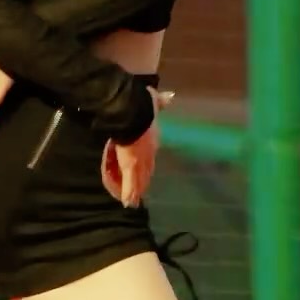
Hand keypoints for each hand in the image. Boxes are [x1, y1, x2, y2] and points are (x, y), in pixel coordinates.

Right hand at [101, 88, 173, 207]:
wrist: (136, 112)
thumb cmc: (143, 106)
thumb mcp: (155, 102)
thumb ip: (162, 101)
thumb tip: (171, 96)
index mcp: (153, 139)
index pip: (150, 156)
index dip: (148, 166)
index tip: (146, 172)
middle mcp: (149, 152)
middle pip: (146, 171)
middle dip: (143, 182)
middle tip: (140, 194)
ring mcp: (140, 160)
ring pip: (139, 180)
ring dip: (137, 191)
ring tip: (133, 202)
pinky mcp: (131, 165)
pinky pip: (130, 183)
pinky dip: (129, 193)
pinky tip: (128, 203)